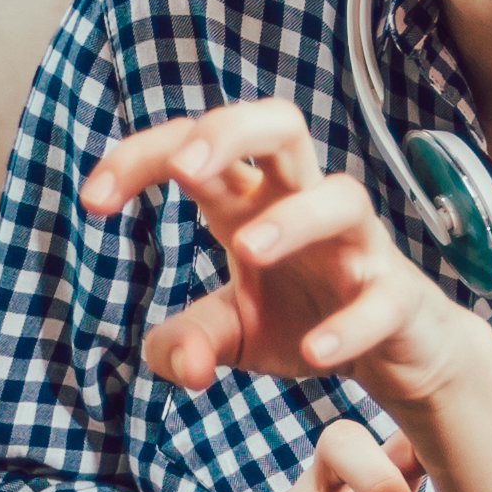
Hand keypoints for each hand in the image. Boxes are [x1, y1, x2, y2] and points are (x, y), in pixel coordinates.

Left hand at [84, 95, 474, 413]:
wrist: (399, 353)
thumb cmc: (308, 316)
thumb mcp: (234, 333)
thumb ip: (187, 341)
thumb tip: (180, 367)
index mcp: (252, 201)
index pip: (197, 149)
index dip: (141, 158)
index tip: (92, 200)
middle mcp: (305, 205)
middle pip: (281, 125)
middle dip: (229, 132)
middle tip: (183, 171)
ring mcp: (358, 246)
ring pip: (341, 197)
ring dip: (294, 219)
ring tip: (247, 252)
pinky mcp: (397, 296)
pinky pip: (381, 295)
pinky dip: (351, 321)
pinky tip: (316, 350)